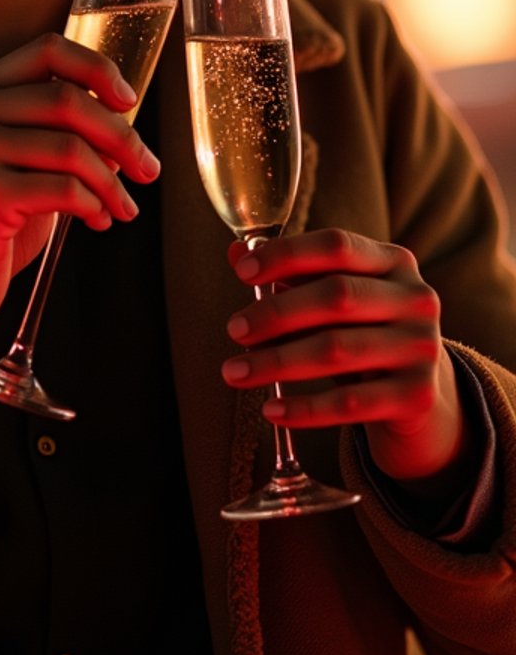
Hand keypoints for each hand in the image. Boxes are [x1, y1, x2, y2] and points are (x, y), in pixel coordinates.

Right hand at [0, 32, 160, 363]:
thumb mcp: (17, 161)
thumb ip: (55, 130)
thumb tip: (123, 121)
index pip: (48, 51)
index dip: (99, 69)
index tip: (129, 102)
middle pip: (68, 99)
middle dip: (122, 136)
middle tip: (148, 169)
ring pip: (72, 147)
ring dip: (112, 181)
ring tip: (122, 205)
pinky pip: (64, 188)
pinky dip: (93, 205)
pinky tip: (96, 220)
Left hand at [221, 228, 470, 491]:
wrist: (418, 391)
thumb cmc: (363, 330)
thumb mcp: (335, 297)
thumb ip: (290, 273)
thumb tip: (236, 252)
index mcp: (394, 261)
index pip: (337, 245)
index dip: (287, 254)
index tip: (241, 273)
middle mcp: (415, 299)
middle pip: (337, 296)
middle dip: (276, 312)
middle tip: (234, 330)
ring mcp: (421, 348)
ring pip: (337, 350)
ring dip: (277, 362)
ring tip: (235, 372)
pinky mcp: (417, 396)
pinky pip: (350, 403)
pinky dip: (305, 408)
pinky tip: (271, 409)